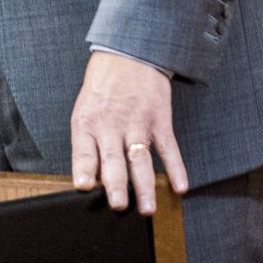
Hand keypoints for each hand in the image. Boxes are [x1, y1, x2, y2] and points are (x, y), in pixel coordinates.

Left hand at [69, 50, 187, 214]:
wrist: (128, 54)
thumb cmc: (103, 87)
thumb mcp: (85, 111)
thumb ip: (87, 144)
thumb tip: (89, 180)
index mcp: (88, 123)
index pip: (83, 151)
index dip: (83, 170)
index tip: (83, 187)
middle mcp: (112, 125)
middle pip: (114, 159)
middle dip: (116, 185)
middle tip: (119, 206)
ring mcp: (137, 123)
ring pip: (141, 159)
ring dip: (145, 186)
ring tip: (147, 208)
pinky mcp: (159, 120)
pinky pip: (168, 148)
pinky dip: (176, 168)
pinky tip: (180, 186)